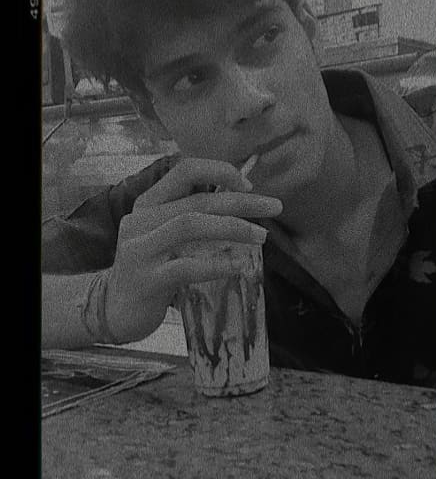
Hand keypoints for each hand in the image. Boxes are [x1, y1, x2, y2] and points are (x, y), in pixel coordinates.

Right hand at [105, 158, 282, 342]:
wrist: (116, 308)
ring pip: (190, 225)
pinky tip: (239, 265)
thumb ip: (193, 216)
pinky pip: (186, 267)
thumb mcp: (165, 234)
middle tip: (275, 207)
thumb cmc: (151, 266)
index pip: (185, 170)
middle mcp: (141, 220)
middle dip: (241, 201)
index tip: (248, 185)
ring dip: (232, 227)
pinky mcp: (145, 280)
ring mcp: (140, 249)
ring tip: (261, 236)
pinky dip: (217, 264)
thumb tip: (241, 201)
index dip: (220, 172)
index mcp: (149, 203)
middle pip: (197, 200)